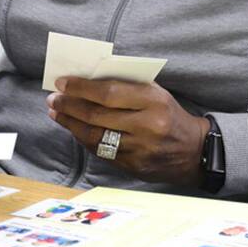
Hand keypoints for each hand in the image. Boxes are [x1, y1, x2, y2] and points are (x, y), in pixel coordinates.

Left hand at [48, 77, 210, 185]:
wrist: (194, 152)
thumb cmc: (170, 115)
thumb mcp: (157, 93)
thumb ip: (128, 86)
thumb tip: (89, 80)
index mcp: (153, 102)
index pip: (109, 92)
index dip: (82, 88)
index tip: (62, 83)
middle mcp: (146, 126)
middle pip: (97, 115)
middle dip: (70, 106)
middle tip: (53, 99)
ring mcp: (139, 149)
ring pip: (95, 136)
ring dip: (70, 124)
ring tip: (56, 113)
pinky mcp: (133, 166)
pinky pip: (101, 151)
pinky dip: (84, 139)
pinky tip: (74, 129)